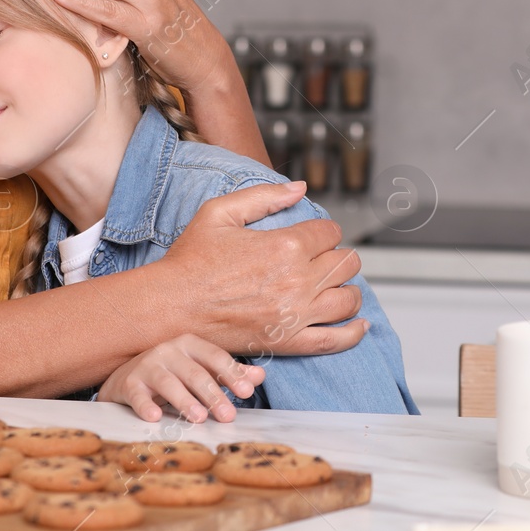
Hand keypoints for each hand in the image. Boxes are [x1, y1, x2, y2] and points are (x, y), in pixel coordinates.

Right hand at [98, 333, 264, 422]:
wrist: (126, 376)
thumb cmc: (172, 373)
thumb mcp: (200, 368)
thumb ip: (228, 373)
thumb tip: (259, 376)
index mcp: (190, 345)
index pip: (215, 357)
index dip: (231, 374)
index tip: (246, 392)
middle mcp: (168, 351)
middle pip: (195, 373)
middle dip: (213, 394)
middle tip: (228, 416)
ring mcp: (147, 366)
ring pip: (168, 382)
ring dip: (184, 400)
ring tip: (199, 418)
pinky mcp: (128, 384)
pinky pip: (137, 395)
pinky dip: (145, 405)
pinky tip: (154, 416)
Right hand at [157, 182, 367, 357]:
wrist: (171, 306)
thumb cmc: (191, 260)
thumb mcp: (220, 212)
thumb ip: (263, 196)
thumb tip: (300, 188)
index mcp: (284, 245)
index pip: (329, 233)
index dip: (325, 231)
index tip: (315, 235)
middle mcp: (296, 280)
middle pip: (344, 264)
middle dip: (338, 256)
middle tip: (324, 258)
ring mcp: (295, 314)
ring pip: (347, 299)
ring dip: (347, 288)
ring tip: (335, 285)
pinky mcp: (288, 342)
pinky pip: (335, 340)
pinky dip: (353, 332)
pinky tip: (358, 324)